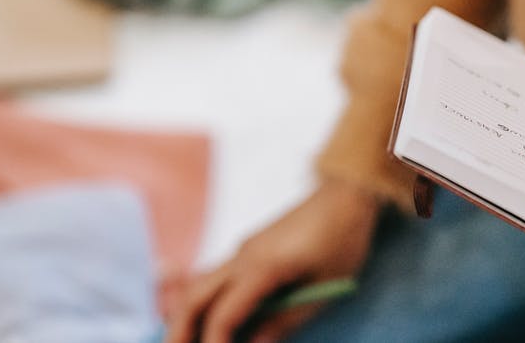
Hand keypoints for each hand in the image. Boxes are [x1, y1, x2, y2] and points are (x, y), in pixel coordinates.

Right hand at [166, 179, 379, 342]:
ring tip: (186, 342)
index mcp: (263, 266)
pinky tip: (211, 323)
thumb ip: (285, 320)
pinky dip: (205, 303)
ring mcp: (243, 250)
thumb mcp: (324, 289)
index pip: (223, 313)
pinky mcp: (249, 249)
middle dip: (179, 330)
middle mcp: (244, 256)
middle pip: (195, 296)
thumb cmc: (343, 241)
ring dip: (187, 316)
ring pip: (200, 285)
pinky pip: (217, 279)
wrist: (346, 196)